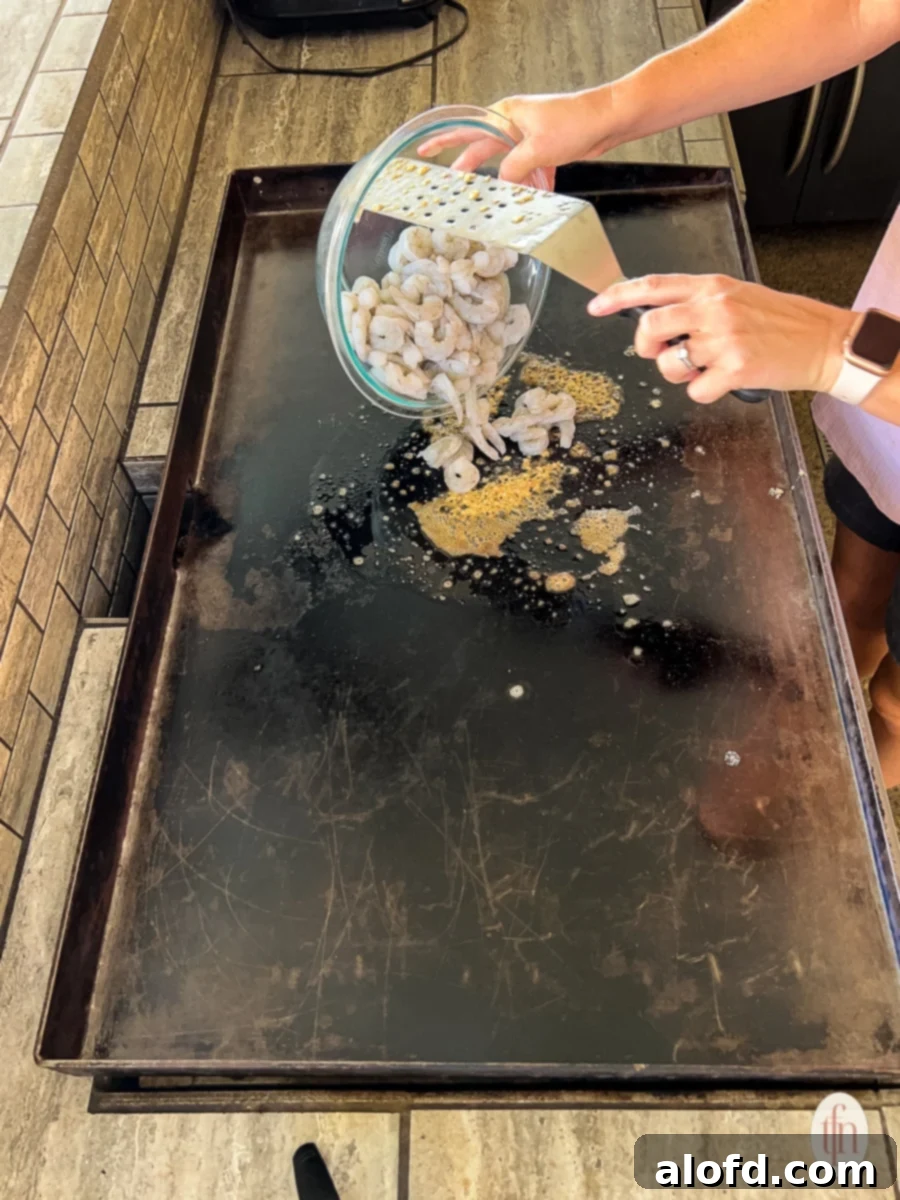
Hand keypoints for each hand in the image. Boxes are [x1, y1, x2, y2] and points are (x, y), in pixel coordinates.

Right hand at [416, 87, 628, 186]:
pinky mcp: (545, 147)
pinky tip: (538, 195)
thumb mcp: (537, 150)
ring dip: (510, 182)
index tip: (424, 148)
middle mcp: (514, 124)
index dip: (444, 140)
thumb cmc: (574, 122)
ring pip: (510, 164)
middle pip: (485, 149)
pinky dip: (533, 183)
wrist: (607, 119)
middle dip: (471, 168)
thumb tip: (501, 183)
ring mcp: (530, 136)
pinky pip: (530, 169)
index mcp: (505, 116)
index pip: (467, 128)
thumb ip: (513, 169)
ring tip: (502, 200)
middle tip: (453, 184)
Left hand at [588, 274, 854, 402]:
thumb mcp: (738, 296)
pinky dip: (705, 392)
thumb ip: (699, 303)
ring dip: (680, 374)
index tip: (596, 305)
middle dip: (646, 347)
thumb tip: (659, 319)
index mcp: (711, 286)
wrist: (823, 341)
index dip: (618, 296)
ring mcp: (723, 338)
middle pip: (650, 326)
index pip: (653, 285)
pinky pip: (695, 390)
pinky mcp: (734, 368)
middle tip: (661, 353)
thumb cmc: (781, 321)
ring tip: (707, 366)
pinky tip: (725, 380)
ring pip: (669, 365)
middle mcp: (713, 308)